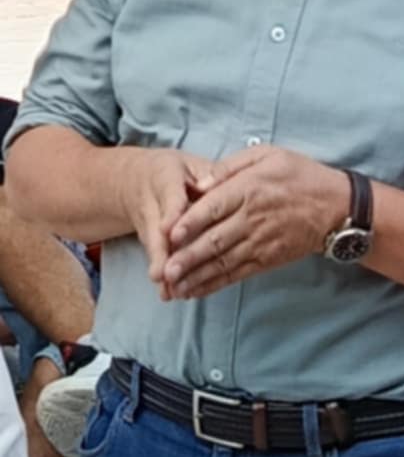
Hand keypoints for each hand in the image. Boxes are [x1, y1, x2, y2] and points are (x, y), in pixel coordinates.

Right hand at [116, 148, 210, 297]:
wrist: (133, 181)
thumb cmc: (173, 172)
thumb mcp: (190, 163)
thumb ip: (207, 172)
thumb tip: (216, 183)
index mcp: (165, 178)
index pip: (169, 195)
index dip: (170, 213)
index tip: (169, 229)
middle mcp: (152, 204)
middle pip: (156, 229)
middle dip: (160, 252)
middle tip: (163, 273)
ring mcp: (148, 225)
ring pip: (155, 248)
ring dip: (161, 270)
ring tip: (169, 290)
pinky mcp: (150, 241)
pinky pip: (157, 258)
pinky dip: (163, 277)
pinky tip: (170, 293)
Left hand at [160, 144, 348, 299]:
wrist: (337, 207)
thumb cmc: (300, 176)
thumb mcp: (269, 154)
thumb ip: (232, 166)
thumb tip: (202, 183)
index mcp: (250, 189)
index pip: (215, 207)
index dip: (191, 222)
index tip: (170, 233)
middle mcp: (253, 218)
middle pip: (215, 240)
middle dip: (188, 258)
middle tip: (165, 270)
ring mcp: (260, 242)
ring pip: (223, 262)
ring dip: (196, 276)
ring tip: (172, 286)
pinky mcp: (267, 260)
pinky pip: (237, 274)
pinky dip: (215, 284)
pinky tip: (195, 291)